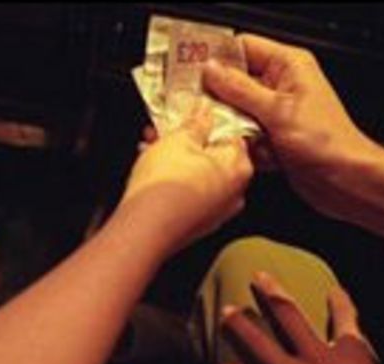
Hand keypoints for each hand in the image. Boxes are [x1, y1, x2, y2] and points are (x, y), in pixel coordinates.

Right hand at [121, 100, 252, 253]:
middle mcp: (234, 193)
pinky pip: (189, 195)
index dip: (207, 120)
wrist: (144, 228)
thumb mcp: (178, 138)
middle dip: (187, 141)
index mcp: (239, 167)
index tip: (190, 114)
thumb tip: (202, 115)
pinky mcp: (196, 225)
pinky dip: (175, 182)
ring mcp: (216, 213)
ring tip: (151, 150)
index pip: (231, 133)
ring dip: (177, 161)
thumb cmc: (165, 187)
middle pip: (214, 156)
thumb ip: (195, 123)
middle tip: (165, 131)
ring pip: (199, 176)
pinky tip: (152, 173)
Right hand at [204, 34, 383, 238]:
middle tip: (200, 108)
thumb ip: (239, 89)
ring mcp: (274, 112)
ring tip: (228, 134)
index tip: (193, 72)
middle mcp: (280, 86)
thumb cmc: (326, 141)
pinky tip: (247, 151)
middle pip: (234, 82)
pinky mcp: (270, 136)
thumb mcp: (276, 110)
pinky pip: (242, 135)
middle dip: (218, 98)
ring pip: (235, 112)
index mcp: (288, 66)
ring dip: (229, 125)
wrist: (343, 178)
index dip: (217, 58)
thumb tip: (212, 71)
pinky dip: (240, 144)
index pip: (243, 48)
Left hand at [220, 272, 383, 363]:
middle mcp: (319, 362)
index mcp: (354, 359)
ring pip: (260, 344)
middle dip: (272, 293)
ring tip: (225, 311)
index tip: (333, 290)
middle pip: (290, 317)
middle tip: (258, 277)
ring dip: (240, 326)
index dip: (341, 303)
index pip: (348, 321)